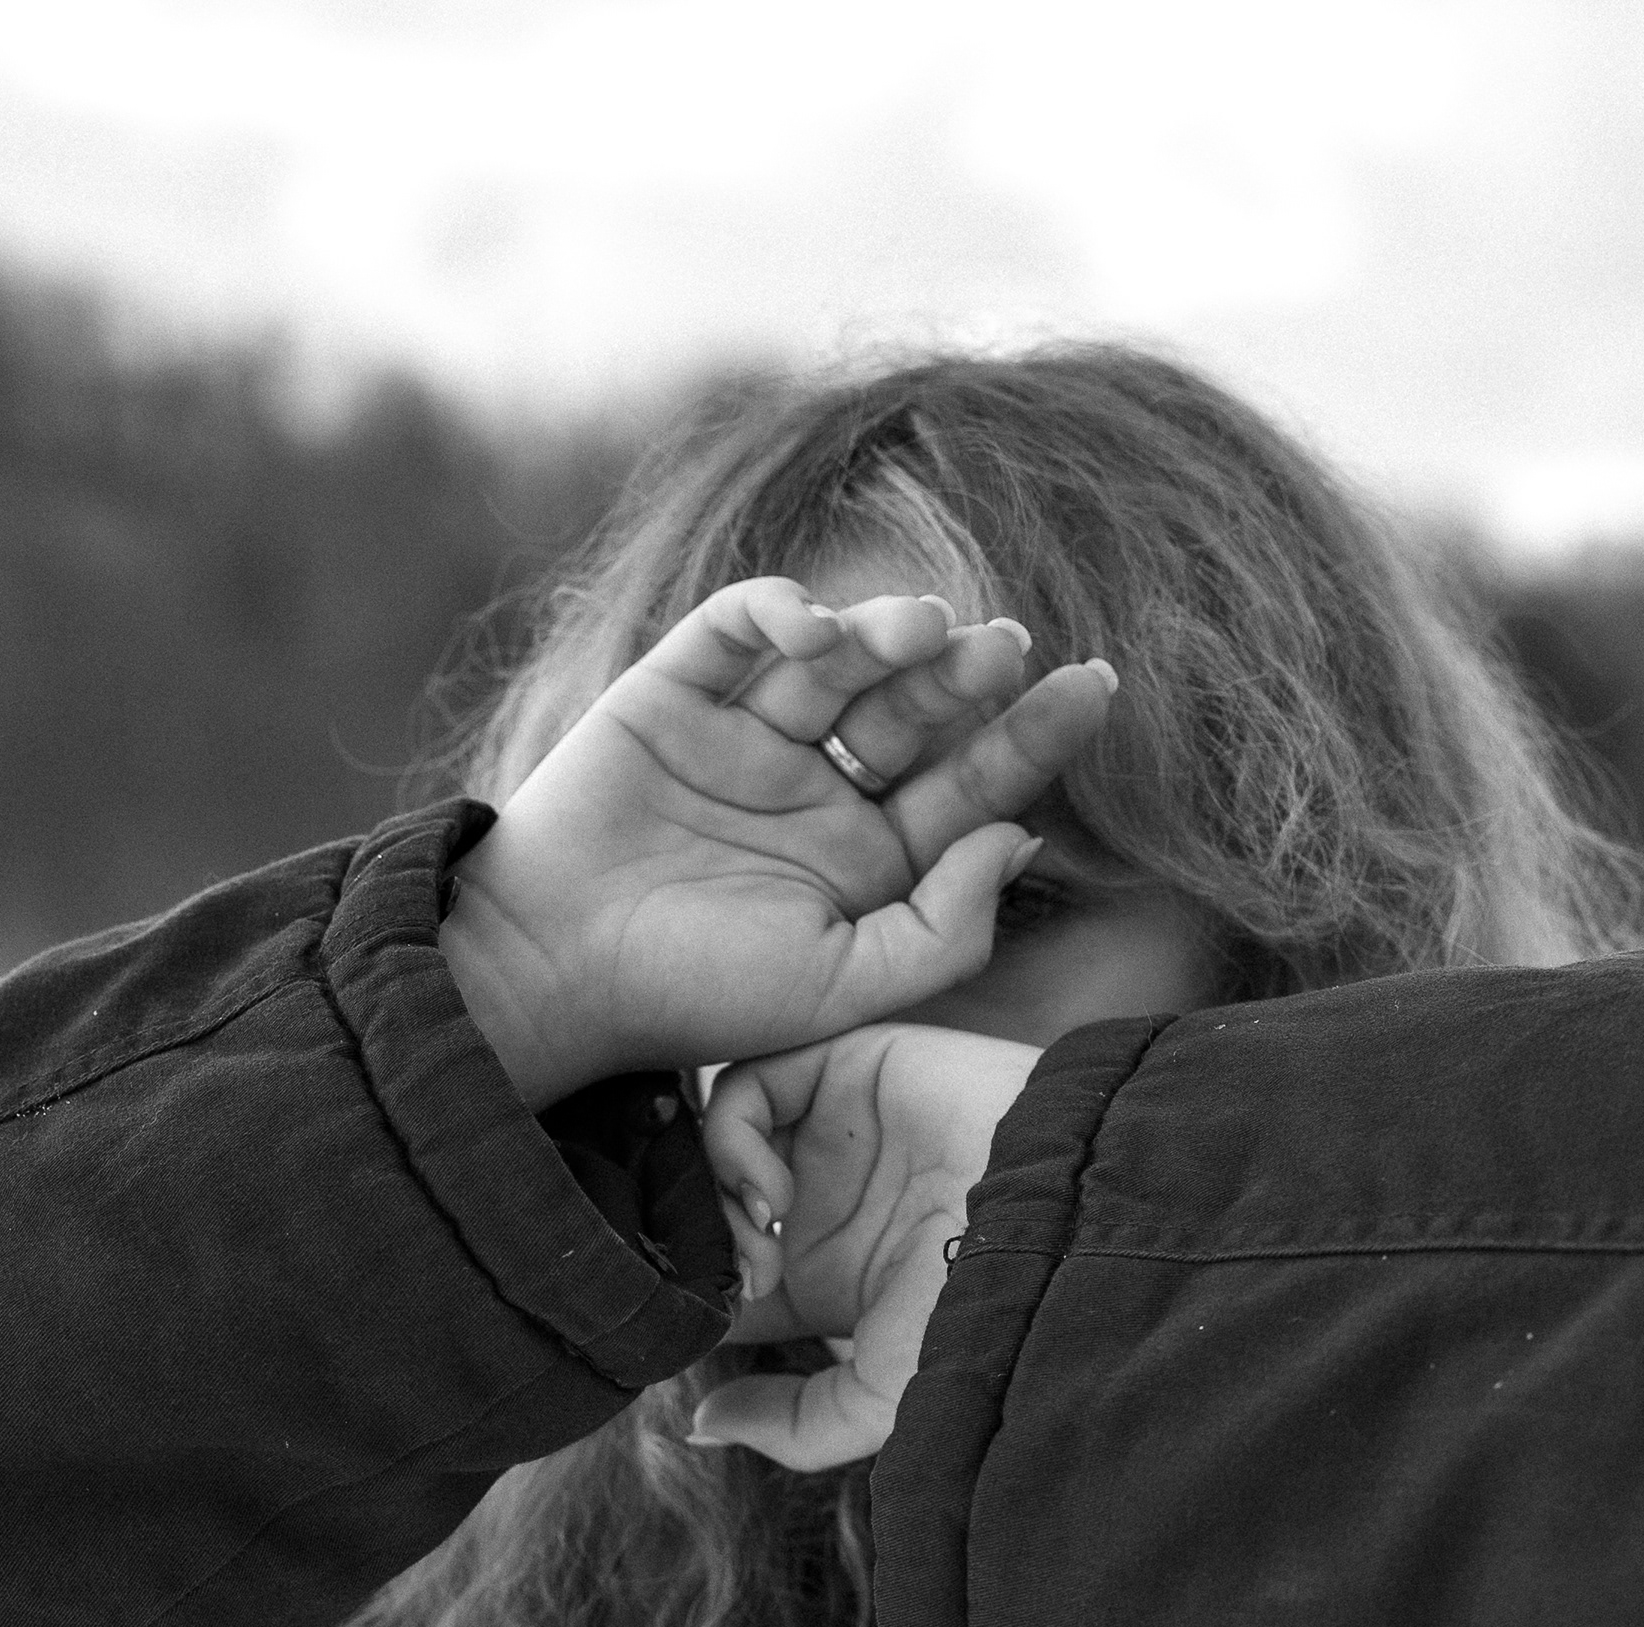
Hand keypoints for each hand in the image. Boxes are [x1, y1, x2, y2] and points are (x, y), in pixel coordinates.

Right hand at [440, 576, 1116, 1106]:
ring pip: (835, 663)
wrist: (549, 974)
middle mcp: (814, 793)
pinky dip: (778, 612)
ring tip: (922, 630)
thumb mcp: (845, 988)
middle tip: (1006, 647)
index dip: (1031, 738)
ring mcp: (744, 738)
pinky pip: (735, 630)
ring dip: (883, 635)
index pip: (967, 788)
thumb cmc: (696, 996)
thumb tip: (1024, 837)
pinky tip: (813, 626)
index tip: (1094, 689)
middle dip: (964, 676)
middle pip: (914, 714)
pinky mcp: (672, 693)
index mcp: (867, 865)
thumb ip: (946, 928)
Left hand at [689, 1022, 1039, 1468]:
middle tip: (739, 1284)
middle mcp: (824, 1202)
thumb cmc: (982, 1323)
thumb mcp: (879, 1405)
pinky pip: (742, 1085)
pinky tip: (770, 1197)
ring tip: (757, 1241)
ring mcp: (830, 1135)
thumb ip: (789, 1425)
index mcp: (829, 1278)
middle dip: (701, 1249)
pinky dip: (731, 1139)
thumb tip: (699, 1424)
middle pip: (710, 1206)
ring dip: (713, 1197)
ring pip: (717, 1144)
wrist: (1050, 1229)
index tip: (697, 1329)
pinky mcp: (844, 1071)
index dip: (698, 1299)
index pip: (726, 1276)